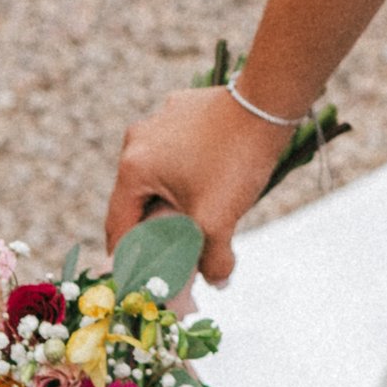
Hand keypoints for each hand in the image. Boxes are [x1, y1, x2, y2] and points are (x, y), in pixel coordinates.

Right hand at [105, 84, 288, 286]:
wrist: (266, 105)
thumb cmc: (235, 160)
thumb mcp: (218, 219)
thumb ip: (211, 259)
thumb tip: (217, 281)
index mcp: (134, 167)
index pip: (119, 225)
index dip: (128, 256)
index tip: (139, 276)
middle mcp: (137, 140)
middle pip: (137, 199)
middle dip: (154, 227)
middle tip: (170, 252)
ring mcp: (159, 120)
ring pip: (158, 173)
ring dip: (171, 198)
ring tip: (194, 217)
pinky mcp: (181, 108)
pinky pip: (176, 150)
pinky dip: (186, 171)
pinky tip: (210, 182)